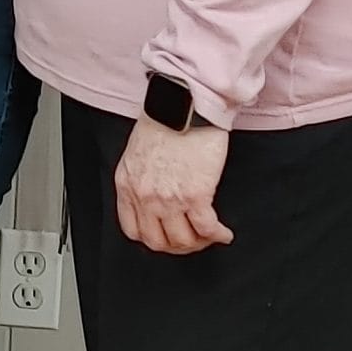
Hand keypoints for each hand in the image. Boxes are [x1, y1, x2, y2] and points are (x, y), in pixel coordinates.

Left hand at [115, 116, 234, 255]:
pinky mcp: (195, 195)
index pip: (132, 229)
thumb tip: (156, 192)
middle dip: (176, 246)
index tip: (165, 237)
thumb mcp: (138, 152)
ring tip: (209, 236)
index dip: (152, 238)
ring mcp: (168, 199)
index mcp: (128, 184)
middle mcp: (144, 195)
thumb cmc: (166, 119)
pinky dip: (217, 236)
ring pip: (182, 240)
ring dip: (198, 243)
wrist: (184, 104)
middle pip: (157, 241)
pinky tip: (223, 233)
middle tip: (191, 241)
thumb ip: (142, 177)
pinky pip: (206, 229)